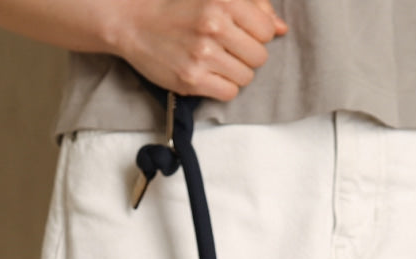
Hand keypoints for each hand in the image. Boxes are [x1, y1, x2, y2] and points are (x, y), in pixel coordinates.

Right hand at [111, 0, 286, 100]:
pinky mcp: (191, 79)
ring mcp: (202, 55)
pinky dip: (223, 87)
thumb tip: (280, 28)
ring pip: (246, 77)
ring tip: (216, 62)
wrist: (134, 23)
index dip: (257, 35)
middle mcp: (214, 26)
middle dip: (246, 55)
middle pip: (259, 56)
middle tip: (226, 50)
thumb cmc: (178, 7)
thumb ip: (252, 7)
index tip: (239, 34)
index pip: (267, 30)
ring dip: (235, 73)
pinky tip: (209, 75)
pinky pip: (229, 93)